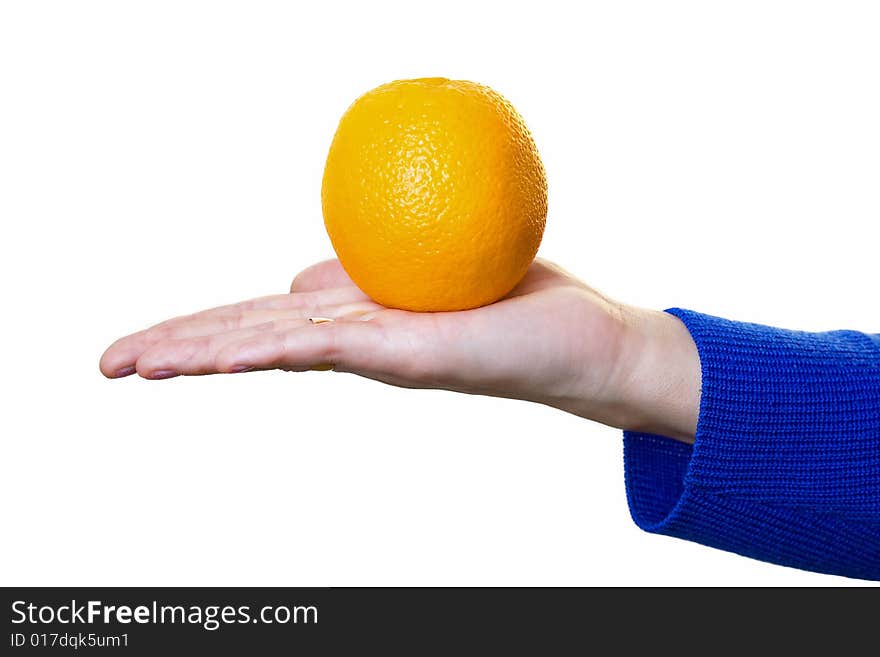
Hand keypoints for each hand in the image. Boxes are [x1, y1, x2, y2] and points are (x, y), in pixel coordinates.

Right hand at [100, 259, 700, 441]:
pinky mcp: (404, 355)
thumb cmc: (506, 302)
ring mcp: (373, 354)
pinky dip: (267, 346)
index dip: (195, 330)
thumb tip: (297, 281)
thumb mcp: (407, 276)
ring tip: (131, 366)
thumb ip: (350, 279)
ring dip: (199, 356)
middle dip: (176, 352)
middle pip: (246, 341)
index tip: (141, 344)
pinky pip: (323, 344)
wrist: (578, 341)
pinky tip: (217, 356)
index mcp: (349, 322)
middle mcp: (351, 345)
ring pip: (268, 348)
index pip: (254, 320)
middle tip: (104, 364)